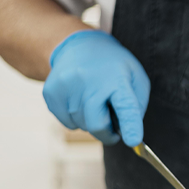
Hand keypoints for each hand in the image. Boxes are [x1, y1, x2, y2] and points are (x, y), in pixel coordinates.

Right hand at [43, 30, 148, 145]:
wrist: (79, 46)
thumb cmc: (113, 67)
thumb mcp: (135, 78)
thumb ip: (136, 106)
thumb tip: (130, 134)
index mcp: (117, 79)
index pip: (125, 106)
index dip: (130, 126)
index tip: (133, 141)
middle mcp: (90, 81)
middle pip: (97, 124)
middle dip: (107, 134)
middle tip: (114, 130)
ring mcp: (67, 86)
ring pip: (82, 125)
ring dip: (91, 123)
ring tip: (95, 102)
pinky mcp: (51, 93)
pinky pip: (67, 123)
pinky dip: (76, 119)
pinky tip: (80, 101)